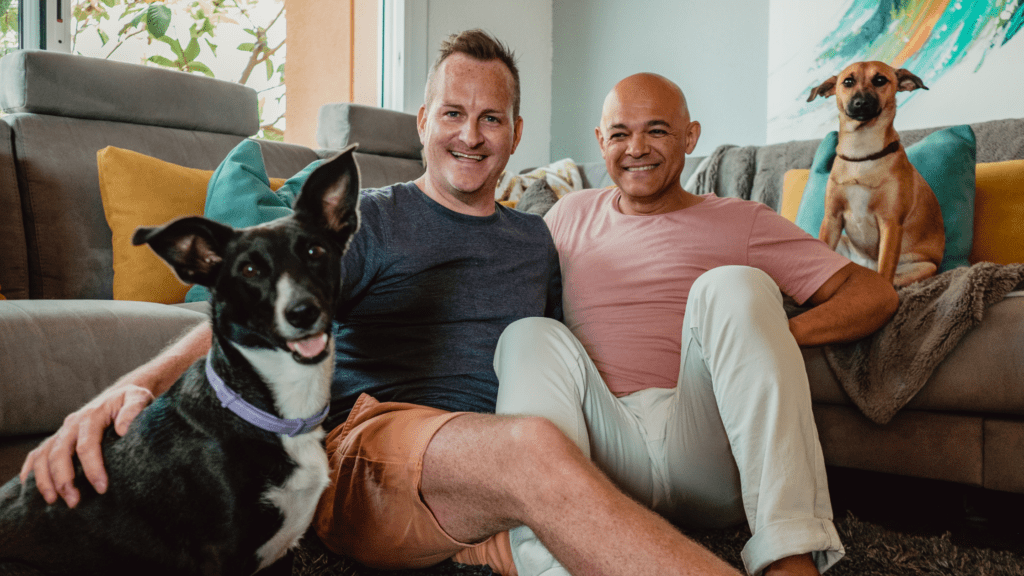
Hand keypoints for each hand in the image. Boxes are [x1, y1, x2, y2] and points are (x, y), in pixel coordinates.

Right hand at [19, 384, 154, 507]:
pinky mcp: (57, 439)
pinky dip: (30, 472)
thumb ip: (134, 409)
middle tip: (74, 502)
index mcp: (91, 416)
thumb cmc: (130, 401)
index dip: (92, 468)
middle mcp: (71, 424)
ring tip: (54, 501)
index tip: (102, 488)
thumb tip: (122, 429)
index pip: (87, 445)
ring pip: (43, 456)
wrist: (119, 396)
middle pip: (59, 454)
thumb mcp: (138, 398)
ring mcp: (62, 432)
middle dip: (64, 480)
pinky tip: (30, 489)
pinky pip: (36, 455)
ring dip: (45, 480)